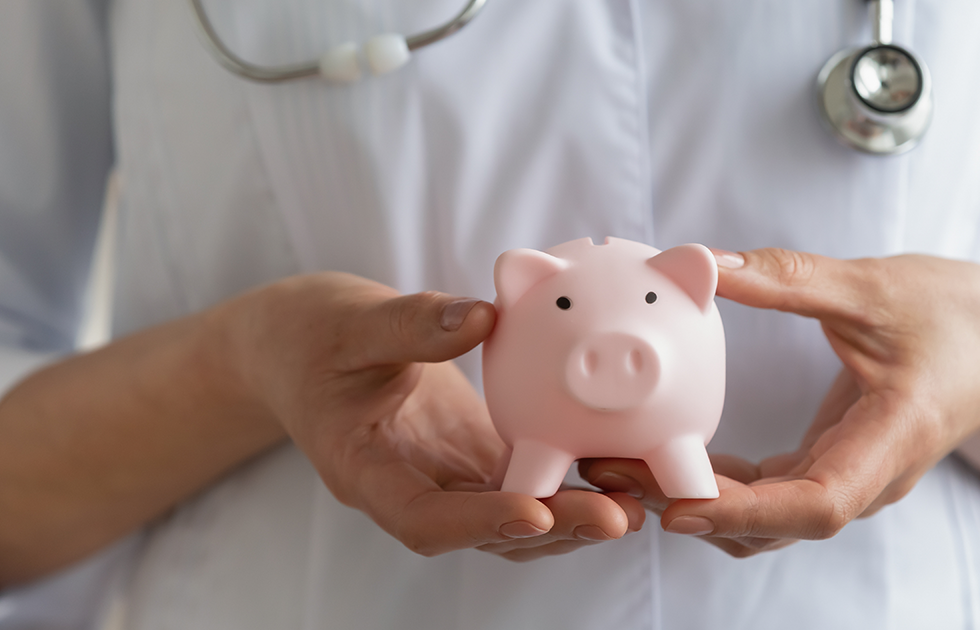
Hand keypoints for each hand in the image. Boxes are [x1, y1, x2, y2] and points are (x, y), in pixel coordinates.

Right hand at [222, 273, 642, 560]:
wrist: (302, 344)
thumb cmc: (313, 334)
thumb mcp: (354, 323)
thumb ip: (414, 324)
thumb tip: (484, 313)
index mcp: (366, 473)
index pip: (424, 520)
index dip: (479, 523)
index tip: (535, 511)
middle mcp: (412, 489)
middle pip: (484, 532)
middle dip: (551, 530)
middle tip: (617, 516)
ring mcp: (445, 477)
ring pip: (512, 517)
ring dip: (571, 518)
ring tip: (634, 503)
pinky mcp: (472, 456)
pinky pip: (522, 480)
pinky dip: (567, 482)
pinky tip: (617, 466)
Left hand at [585, 249, 979, 555]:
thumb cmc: (962, 317)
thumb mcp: (878, 287)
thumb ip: (792, 280)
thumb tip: (709, 261)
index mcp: (895, 441)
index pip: (818, 504)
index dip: (746, 511)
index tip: (679, 505)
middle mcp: (869, 477)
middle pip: (774, 523)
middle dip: (691, 506)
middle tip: (611, 470)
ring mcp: (849, 477)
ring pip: (764, 518)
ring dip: (694, 498)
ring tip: (620, 463)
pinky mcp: (832, 464)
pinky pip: (768, 491)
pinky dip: (716, 481)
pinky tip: (668, 450)